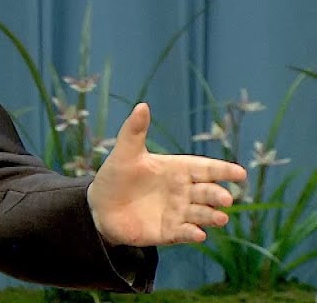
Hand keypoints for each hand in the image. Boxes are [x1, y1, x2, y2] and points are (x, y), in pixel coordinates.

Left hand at [87, 102, 246, 246]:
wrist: (100, 206)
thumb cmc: (116, 176)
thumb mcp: (125, 153)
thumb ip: (134, 131)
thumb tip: (142, 105)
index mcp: (177, 170)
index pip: (205, 168)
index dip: (223, 170)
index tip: (240, 173)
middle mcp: (183, 191)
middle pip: (207, 192)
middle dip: (218, 195)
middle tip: (226, 199)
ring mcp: (178, 213)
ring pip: (201, 214)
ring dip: (211, 216)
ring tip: (220, 218)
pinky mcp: (169, 232)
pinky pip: (184, 233)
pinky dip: (192, 234)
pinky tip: (198, 234)